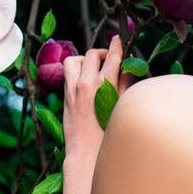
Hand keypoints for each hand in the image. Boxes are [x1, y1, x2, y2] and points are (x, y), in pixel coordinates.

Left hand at [62, 35, 133, 157]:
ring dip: (85, 60)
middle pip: (92, 53)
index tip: (119, 39)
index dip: (117, 45)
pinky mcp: (65, 96)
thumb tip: (127, 67)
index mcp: (104, 84)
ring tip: (93, 69)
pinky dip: (76, 72)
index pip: (112, 55)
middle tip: (110, 59)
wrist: (86, 153)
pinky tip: (85, 82)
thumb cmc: (108, 134)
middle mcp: (85, 82)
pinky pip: (68, 74)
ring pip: (74, 60)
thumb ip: (126, 83)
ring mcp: (72, 89)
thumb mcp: (122, 106)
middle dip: (102, 53)